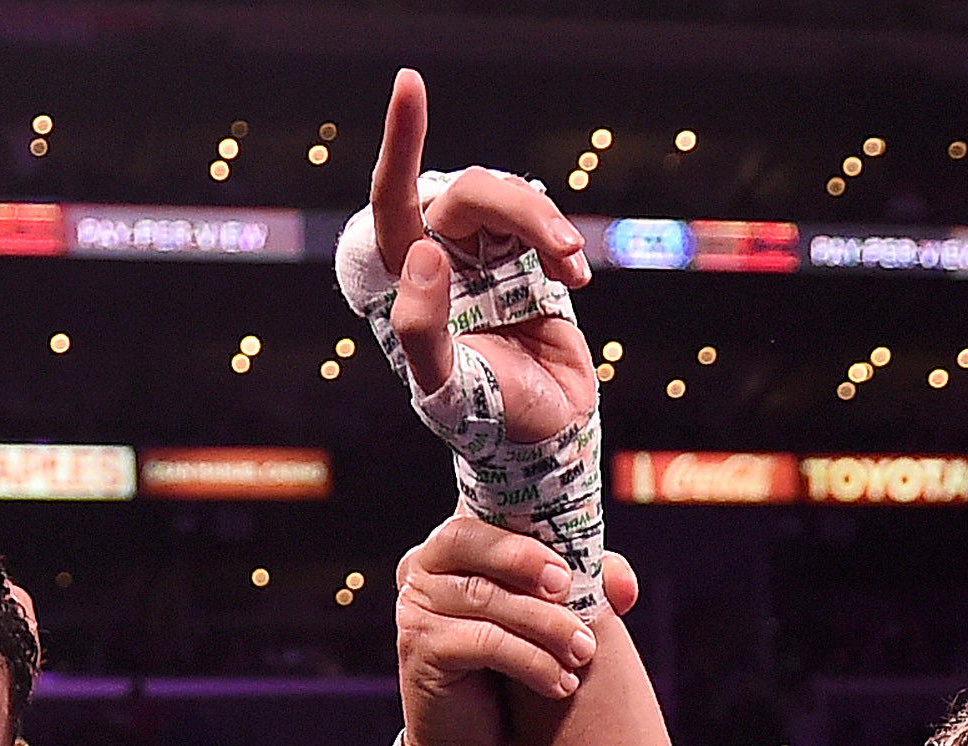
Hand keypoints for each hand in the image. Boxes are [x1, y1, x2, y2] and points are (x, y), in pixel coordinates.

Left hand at [368, 69, 596, 445]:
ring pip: (508, 202)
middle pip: (469, 194)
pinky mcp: (524, 263)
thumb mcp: (445, 388)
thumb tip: (422, 251)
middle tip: (564, 249)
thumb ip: (420, 328)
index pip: (391, 199)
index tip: (412, 82)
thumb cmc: (483, 421)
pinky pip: (541, 225)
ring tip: (573, 269)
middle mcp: (438, 261)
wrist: (543, 440)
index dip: (402, 141)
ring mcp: (482, 259)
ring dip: (545, 224)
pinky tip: (576, 282)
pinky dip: (561, 244)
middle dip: (518, 209)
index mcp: (402, 283)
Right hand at [395, 519, 635, 745]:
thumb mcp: (547, 618)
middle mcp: (424, 564)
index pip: (483, 507)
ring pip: (486, 598)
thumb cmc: (509, 669)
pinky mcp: (420, 647)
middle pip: (472, 540)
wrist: (470, 742)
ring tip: (583, 652)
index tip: (568, 543)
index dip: (525, 515)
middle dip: (527, 560)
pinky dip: (530, 661)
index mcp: (455, 543)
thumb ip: (583, 587)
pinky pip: (483, 642)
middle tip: (570, 590)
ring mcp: (416, 605)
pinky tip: (560, 683)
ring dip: (545, 624)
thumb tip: (623, 586)